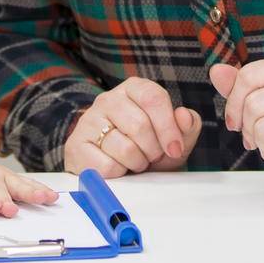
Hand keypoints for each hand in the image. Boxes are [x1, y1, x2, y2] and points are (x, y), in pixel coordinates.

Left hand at [0, 141, 59, 216]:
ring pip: (18, 184)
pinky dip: (40, 189)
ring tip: (45, 198)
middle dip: (7, 200)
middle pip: (0, 189)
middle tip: (13, 211)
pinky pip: (27, 183)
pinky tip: (51, 196)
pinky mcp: (11, 178)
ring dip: (32, 192)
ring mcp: (2, 175)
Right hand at [63, 77, 201, 178]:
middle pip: (140, 125)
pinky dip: (119, 174)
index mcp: (134, 89)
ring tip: (134, 162)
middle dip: (153, 150)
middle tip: (151, 157)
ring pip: (124, 148)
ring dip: (137, 163)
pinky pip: (107, 165)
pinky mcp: (76, 145)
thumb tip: (185, 116)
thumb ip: (187, 127)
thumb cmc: (147, 150)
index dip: (168, 127)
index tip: (175, 149)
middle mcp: (108, 99)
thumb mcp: (173, 139)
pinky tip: (117, 168)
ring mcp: (89, 120)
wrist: (115, 173)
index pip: (153, 98)